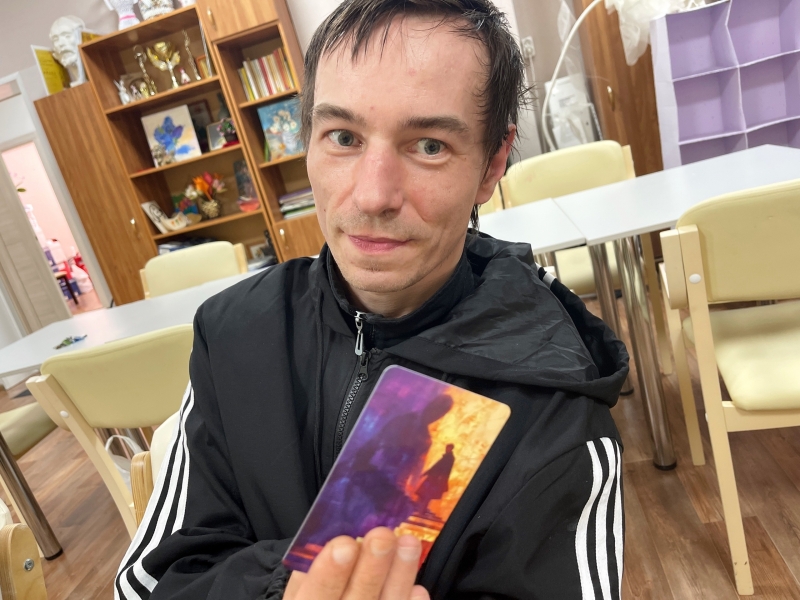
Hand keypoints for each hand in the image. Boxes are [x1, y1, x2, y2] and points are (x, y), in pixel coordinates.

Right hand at [284, 527, 429, 599]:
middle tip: (382, 536)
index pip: (317, 592)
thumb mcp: (299, 587)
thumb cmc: (319, 597)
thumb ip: (309, 567)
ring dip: (400, 575)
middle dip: (371, 567)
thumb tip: (327, 535)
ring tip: (409, 543)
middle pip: (357, 598)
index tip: (345, 545)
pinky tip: (418, 588)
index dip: (330, 572)